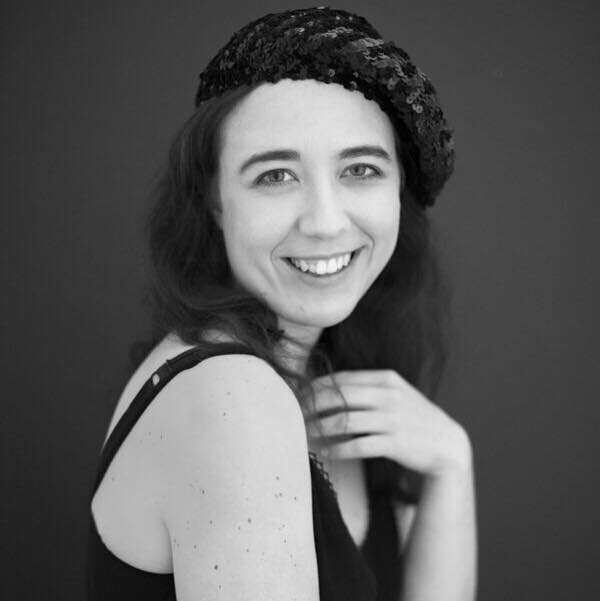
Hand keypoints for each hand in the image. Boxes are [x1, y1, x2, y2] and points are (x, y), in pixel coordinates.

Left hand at [303, 370, 471, 478]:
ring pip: (344, 421)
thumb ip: (368, 388)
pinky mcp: (395, 443)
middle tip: (294, 414)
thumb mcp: (396, 395)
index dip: (317, 387)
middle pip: (339, 396)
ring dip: (320, 429)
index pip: (343, 379)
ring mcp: (393, 419)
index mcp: (386, 379)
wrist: (449, 445)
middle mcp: (388, 396)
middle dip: (312, 405)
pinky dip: (338, 449)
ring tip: (304, 435)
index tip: (298, 395)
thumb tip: (329, 387)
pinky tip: (325, 453)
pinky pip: (358, 446)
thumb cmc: (413, 419)